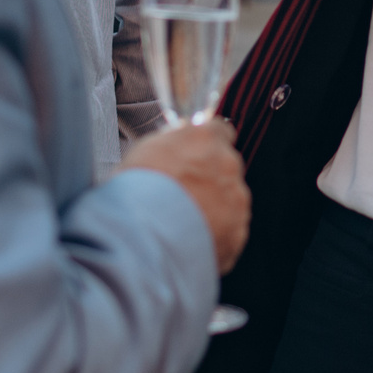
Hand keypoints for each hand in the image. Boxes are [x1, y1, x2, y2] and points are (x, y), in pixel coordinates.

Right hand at [123, 118, 250, 274]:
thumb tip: (178, 142)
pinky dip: (216, 235)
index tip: (197, 157)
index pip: (220, 131)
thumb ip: (172, 143)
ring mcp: (236, 199)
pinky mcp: (237, 231)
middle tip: (183, 196)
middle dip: (210, 179)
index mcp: (204, 139)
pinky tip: (191, 242)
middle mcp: (227, 164)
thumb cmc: (134, 192)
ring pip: (231, 199)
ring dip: (215, 207)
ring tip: (183, 225)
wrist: (141, 238)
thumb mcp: (144, 150)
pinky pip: (231, 231)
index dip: (207, 147)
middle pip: (227, 167)